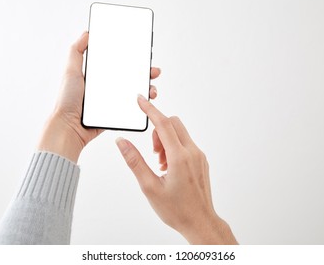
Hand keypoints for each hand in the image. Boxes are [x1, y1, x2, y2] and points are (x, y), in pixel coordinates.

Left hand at [38, 32, 160, 161]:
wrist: (69, 127)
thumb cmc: (67, 100)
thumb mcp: (71, 71)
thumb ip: (76, 51)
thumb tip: (87, 33)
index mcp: (98, 76)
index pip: (119, 64)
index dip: (132, 59)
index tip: (142, 55)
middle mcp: (107, 87)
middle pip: (131, 77)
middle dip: (145, 73)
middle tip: (153, 71)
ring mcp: (112, 101)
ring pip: (135, 93)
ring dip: (147, 89)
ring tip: (152, 89)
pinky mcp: (116, 114)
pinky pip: (132, 108)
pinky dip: (142, 105)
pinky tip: (146, 101)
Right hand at [116, 95, 237, 243]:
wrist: (200, 222)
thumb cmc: (176, 209)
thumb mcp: (149, 186)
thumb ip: (134, 161)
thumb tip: (122, 142)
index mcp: (179, 157)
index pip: (163, 124)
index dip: (150, 110)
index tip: (140, 100)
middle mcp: (192, 152)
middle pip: (173, 124)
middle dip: (158, 131)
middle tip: (153, 154)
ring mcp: (199, 156)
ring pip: (180, 133)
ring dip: (166, 140)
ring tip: (161, 164)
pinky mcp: (201, 160)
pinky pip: (186, 143)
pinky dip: (174, 147)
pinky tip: (168, 167)